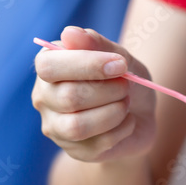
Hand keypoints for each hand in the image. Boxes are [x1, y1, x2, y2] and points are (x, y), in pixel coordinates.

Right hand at [32, 26, 156, 161]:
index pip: (49, 66)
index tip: (119, 64)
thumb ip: (97, 44)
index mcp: (49, 66)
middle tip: (126, 85)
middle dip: (109, 91)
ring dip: (114, 112)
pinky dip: (122, 129)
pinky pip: (98, 144)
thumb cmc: (123, 77)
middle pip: (68, 97)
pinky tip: (127, 121)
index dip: (86, 65)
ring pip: (78, 126)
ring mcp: (56, 126)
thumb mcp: (119, 56)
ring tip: (125, 102)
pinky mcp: (74, 150)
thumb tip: (69, 33)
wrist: (141, 112)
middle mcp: (44, 97)